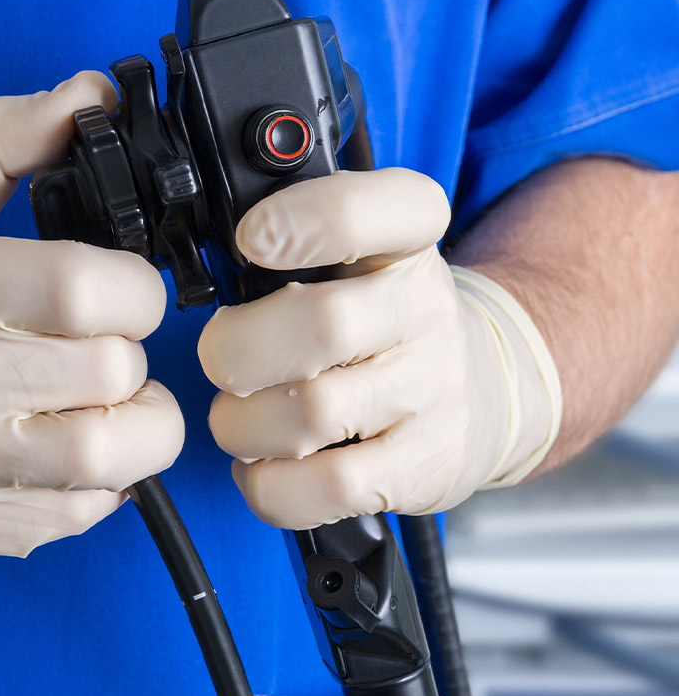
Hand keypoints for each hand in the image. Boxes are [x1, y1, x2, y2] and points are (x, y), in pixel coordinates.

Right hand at [0, 72, 184, 563]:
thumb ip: (2, 143)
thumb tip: (89, 98)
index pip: (86, 290)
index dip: (136, 291)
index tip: (122, 293)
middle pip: (112, 377)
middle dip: (132, 359)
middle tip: (104, 351)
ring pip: (105, 464)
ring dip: (135, 433)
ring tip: (106, 409)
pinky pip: (66, 519)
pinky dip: (88, 487)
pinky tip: (52, 453)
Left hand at [197, 168, 559, 528]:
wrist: (486, 388)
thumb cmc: (385, 321)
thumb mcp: (361, 255)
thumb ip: (295, 245)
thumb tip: (209, 267)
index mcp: (406, 242)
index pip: (380, 210)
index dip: (306, 219)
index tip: (251, 239)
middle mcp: (425, 311)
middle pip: (321, 324)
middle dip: (236, 350)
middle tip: (222, 360)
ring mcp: (430, 393)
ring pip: (311, 413)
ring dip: (242, 425)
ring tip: (240, 419)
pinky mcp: (423, 466)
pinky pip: (325, 485)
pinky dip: (269, 484)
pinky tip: (263, 466)